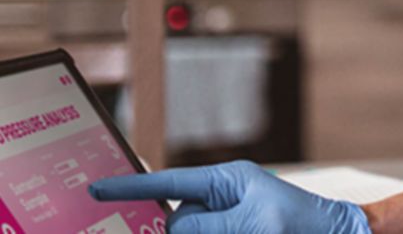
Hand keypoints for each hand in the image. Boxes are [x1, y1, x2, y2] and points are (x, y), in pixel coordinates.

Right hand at [89, 160, 369, 233]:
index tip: (94, 190)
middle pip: (177, 219)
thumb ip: (206, 226)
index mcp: (226, 181)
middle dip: (185, 230)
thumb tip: (173, 228)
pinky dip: (202, 231)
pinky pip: (202, 231)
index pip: (169, 183)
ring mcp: (228, 220)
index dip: (131, 188)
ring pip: (190, 231)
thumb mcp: (252, 224)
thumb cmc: (302, 226)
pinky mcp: (234, 232)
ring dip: (199, 231)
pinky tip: (239, 230)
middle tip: (232, 227)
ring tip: (246, 229)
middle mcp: (223, 198)